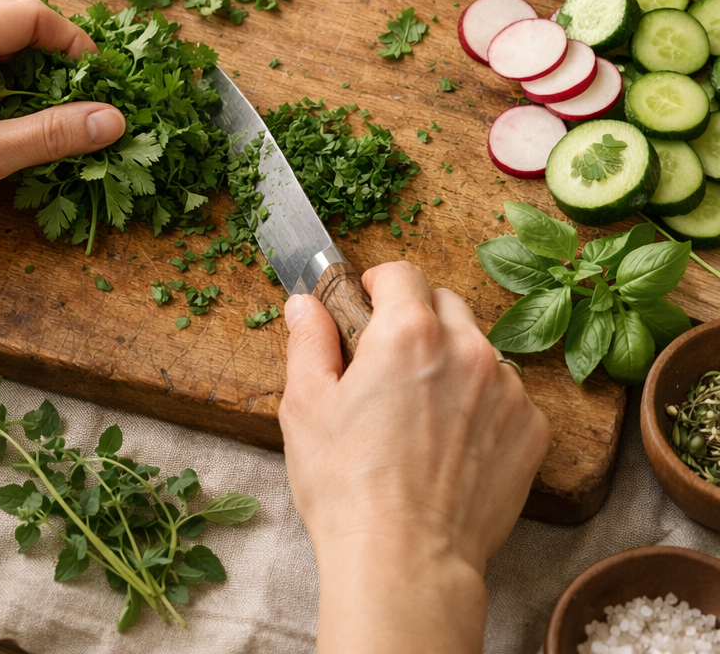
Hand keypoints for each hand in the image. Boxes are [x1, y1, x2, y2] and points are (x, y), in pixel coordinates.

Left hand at [0, 0, 125, 255]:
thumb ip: (52, 133)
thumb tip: (111, 120)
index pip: (30, 16)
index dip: (73, 42)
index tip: (99, 79)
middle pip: (11, 31)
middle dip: (54, 65)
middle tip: (83, 102)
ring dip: (27, 84)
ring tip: (55, 121)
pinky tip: (13, 131)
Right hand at [279, 261, 549, 653]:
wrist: (406, 562)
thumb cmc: (347, 486)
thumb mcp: (305, 404)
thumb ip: (308, 340)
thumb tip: (304, 304)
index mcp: (408, 332)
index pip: (402, 273)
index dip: (378, 283)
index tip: (367, 303)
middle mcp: (467, 348)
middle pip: (445, 302)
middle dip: (416, 316)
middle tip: (388, 358)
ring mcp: (506, 390)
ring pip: (478, 347)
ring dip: (452, 359)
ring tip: (422, 407)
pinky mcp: (531, 430)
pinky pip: (507, 394)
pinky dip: (482, 403)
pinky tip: (452, 440)